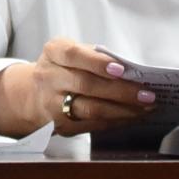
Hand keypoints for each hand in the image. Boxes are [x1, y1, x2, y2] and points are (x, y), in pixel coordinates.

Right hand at [0, 38, 159, 137]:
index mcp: (53, 52)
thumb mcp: (71, 53)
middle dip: (121, 91)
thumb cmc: (62, 68)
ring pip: (90, 109)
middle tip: (146, 93)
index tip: (121, 68)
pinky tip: (132, 116)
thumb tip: (131, 69)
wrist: (32, 94)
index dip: (98, 63)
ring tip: (145, 107)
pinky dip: (116, 121)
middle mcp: (49, 77)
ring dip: (122, 110)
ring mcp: (52, 104)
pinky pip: (92, 125)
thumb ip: (95, 56)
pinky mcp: (60, 126)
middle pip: (86, 85)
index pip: (74, 55)